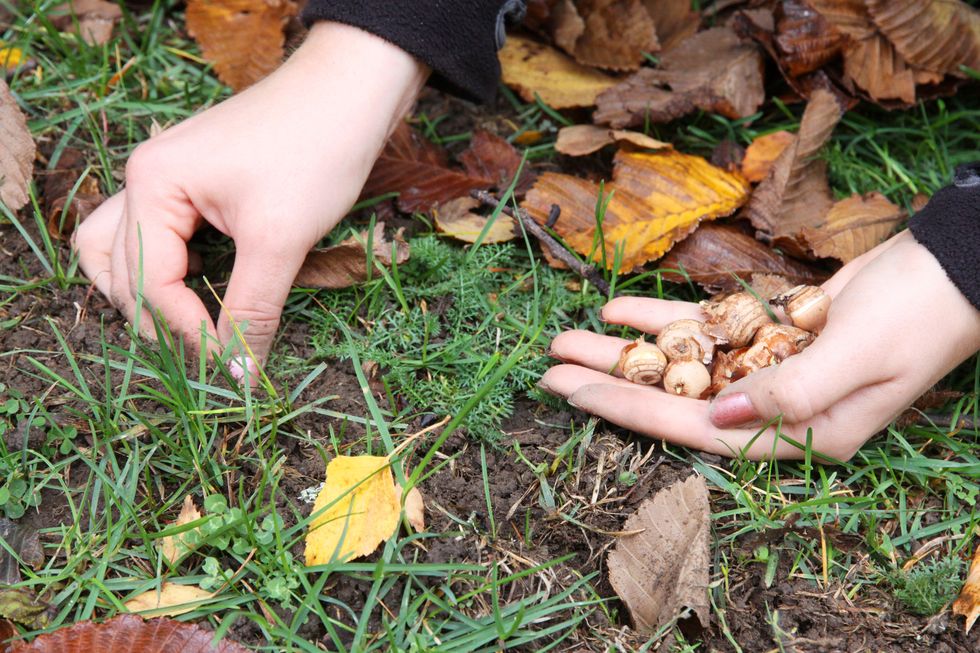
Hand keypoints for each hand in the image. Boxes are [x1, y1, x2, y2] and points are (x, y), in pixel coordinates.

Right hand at [73, 22, 427, 380]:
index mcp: (152, 185)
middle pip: (118, 266)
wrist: (351, 92)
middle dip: (155, 317)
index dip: (185, 332)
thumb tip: (240, 377)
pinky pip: (158, 231)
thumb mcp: (281, 240)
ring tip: (187, 325)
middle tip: (202, 354)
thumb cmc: (317, 153)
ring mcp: (167, 174)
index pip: (148, 282)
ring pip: (123, 246)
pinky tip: (202, 284)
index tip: (229, 366)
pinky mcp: (195, 178)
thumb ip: (253, 310)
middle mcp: (146, 176)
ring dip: (145, 291)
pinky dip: (169, 265)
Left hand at [540, 230, 979, 460]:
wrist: (957, 267)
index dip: (631, 412)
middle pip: (676, 399)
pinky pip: (704, 328)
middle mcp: (777, 411)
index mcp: (802, 437)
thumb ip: (790, 393)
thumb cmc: (921, 316)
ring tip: (566, 336)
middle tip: (548, 367)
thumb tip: (718, 418)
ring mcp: (770, 371)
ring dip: (625, 348)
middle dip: (612, 382)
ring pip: (681, 362)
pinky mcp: (769, 334)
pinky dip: (664, 317)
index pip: (697, 430)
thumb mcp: (861, 357)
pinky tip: (618, 307)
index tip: (574, 395)